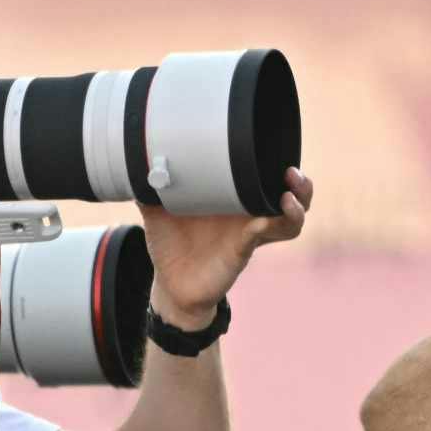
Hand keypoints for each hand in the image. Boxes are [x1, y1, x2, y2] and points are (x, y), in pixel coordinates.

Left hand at [143, 167, 312, 327]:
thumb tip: (128, 155)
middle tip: (292, 172)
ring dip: (298, 206)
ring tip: (290, 195)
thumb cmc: (170, 244)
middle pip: (295, 197)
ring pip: (291, 221)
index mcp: (235, 197)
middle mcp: (249, 214)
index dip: (280, 162)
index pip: (269, 176)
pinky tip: (265, 220)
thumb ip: (148, 183)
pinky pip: (263, 236)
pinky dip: (269, 225)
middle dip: (301, 184)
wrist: (169, 284)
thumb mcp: (157, 209)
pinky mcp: (242, 251)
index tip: (276, 146)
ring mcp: (250, 234)